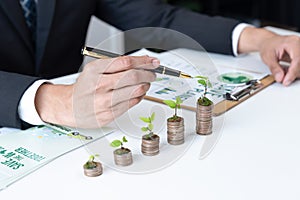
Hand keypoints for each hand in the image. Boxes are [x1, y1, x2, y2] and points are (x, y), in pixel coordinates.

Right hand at [35, 55, 158, 127]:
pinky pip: (132, 103)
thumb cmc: (85, 88)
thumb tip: (141, 62)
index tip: (153, 61)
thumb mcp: (94, 70)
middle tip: (152, 73)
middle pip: (133, 76)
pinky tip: (137, 93)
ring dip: (145, 85)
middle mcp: (100, 85)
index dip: (144, 61)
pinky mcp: (110, 114)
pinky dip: (139, 96)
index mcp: (95, 70)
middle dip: (148, 73)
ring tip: (145, 83)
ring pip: (136, 90)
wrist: (70, 107)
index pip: (126, 62)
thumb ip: (116, 65)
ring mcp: (105, 101)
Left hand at [259, 34, 299, 85]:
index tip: (286, 81)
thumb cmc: (268, 46)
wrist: (268, 42)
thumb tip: (280, 77)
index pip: (297, 59)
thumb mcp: (268, 57)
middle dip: (293, 74)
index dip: (292, 72)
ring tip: (283, 74)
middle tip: (284, 80)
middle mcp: (299, 45)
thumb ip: (274, 68)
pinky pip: (299, 65)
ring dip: (294, 73)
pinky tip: (287, 72)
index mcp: (292, 43)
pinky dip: (294, 71)